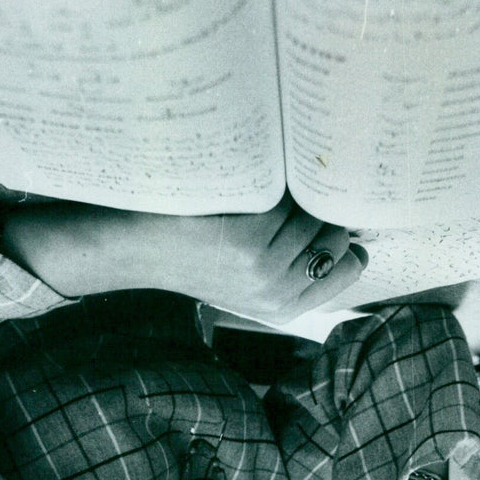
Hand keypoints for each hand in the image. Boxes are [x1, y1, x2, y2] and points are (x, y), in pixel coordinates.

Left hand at [0, 194, 366, 323]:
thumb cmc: (187, 252)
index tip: (333, 209)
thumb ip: (292, 259)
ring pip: (313, 211)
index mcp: (282, 307)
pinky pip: (288, 196)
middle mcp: (277, 293)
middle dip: (321, 203)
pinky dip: (275, 175)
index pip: (351, 266)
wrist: (128, 248)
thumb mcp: (245, 273)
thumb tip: (352, 220)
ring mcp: (263, 269)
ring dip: (297, 186)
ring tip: (267, 178)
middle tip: (297, 183)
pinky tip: (251, 172)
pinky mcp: (248, 240)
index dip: (347, 234)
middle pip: (336, 231)